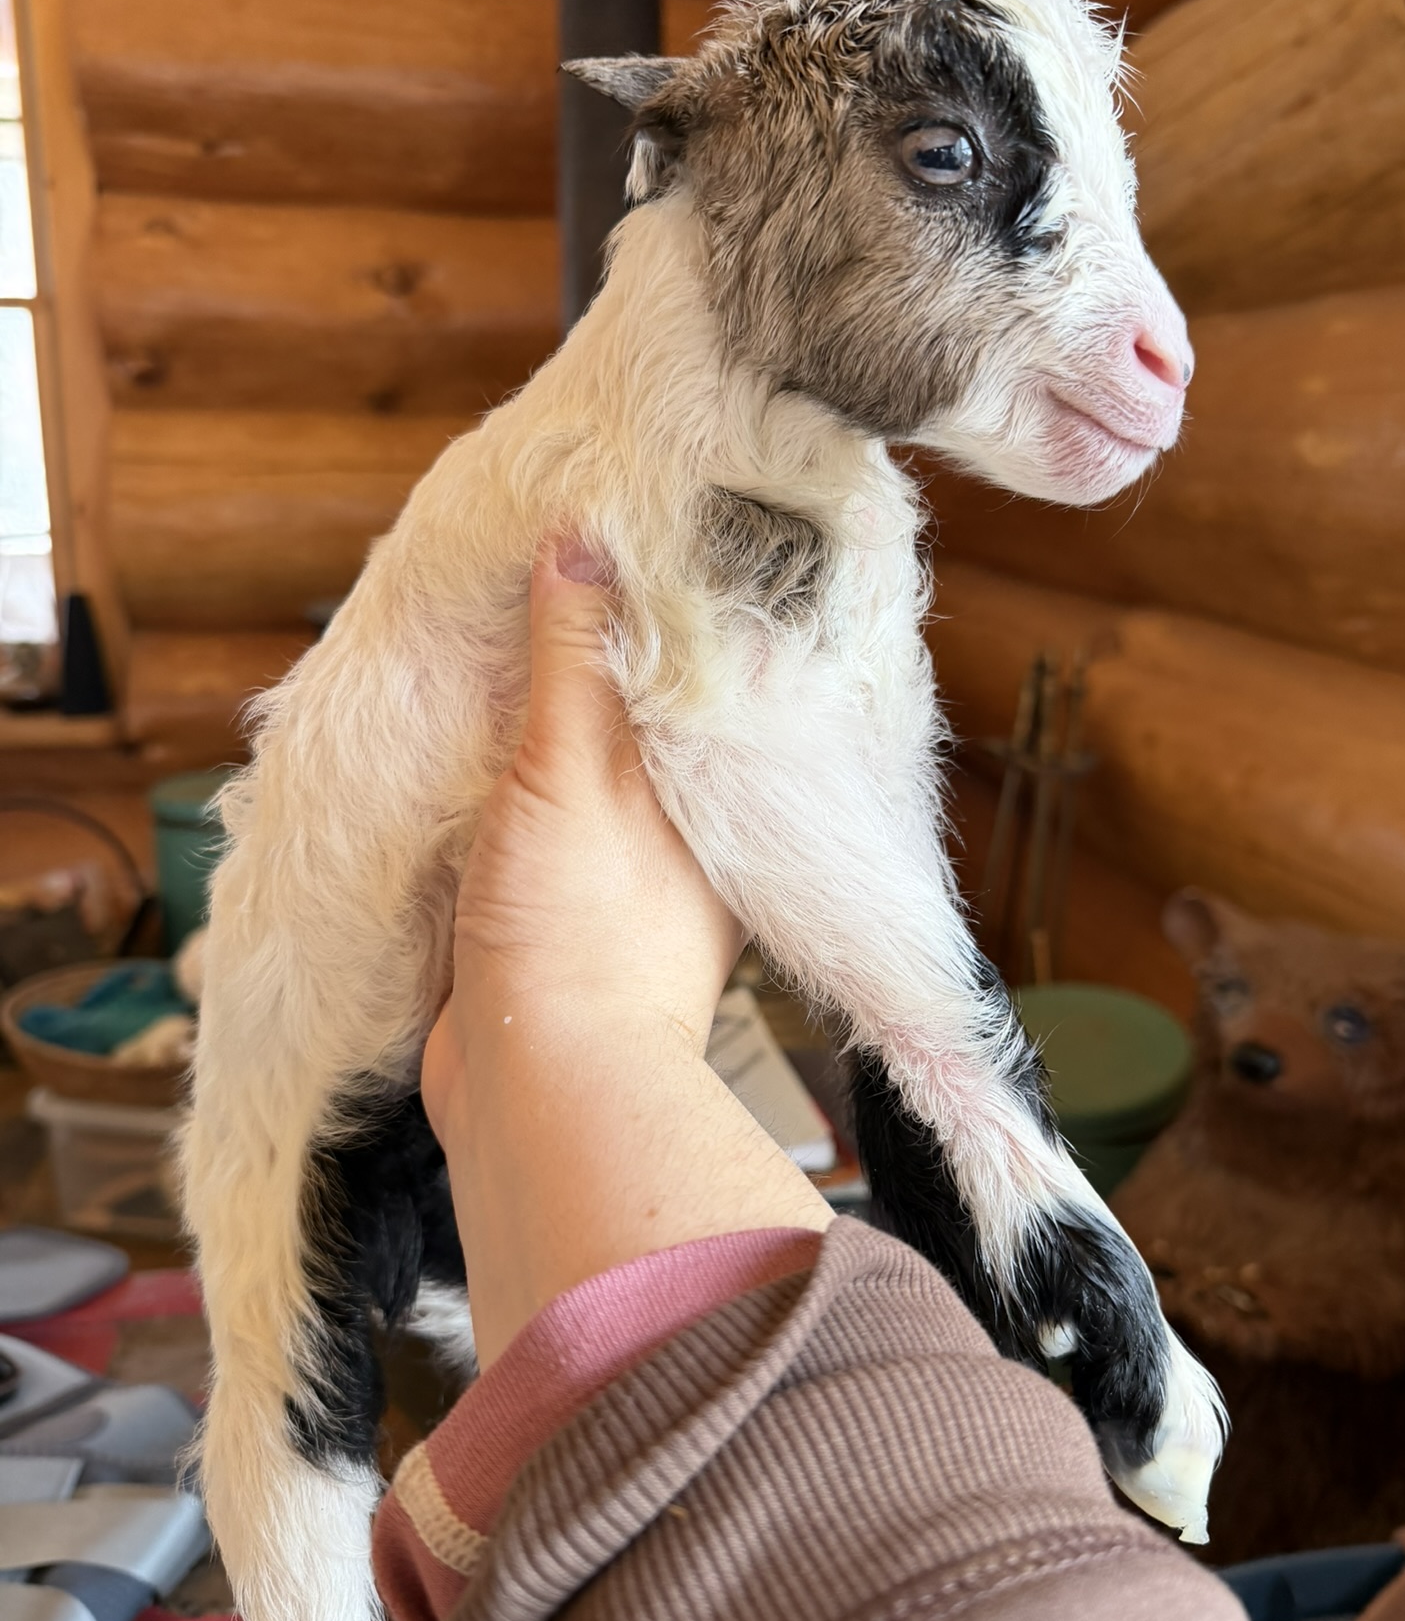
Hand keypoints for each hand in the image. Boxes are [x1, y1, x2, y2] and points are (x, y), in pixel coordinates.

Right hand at [422, 540, 743, 1149]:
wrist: (539, 1089)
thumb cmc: (582, 934)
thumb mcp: (575, 770)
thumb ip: (578, 661)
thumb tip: (582, 541)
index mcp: (718, 794)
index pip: (707, 671)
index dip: (668, 602)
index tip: (630, 531)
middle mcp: (681, 828)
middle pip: (641, 711)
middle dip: (597, 650)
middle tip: (552, 562)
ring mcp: (617, 868)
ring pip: (583, 762)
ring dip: (543, 712)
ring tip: (503, 626)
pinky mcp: (555, 903)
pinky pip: (533, 815)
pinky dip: (505, 774)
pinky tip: (470, 729)